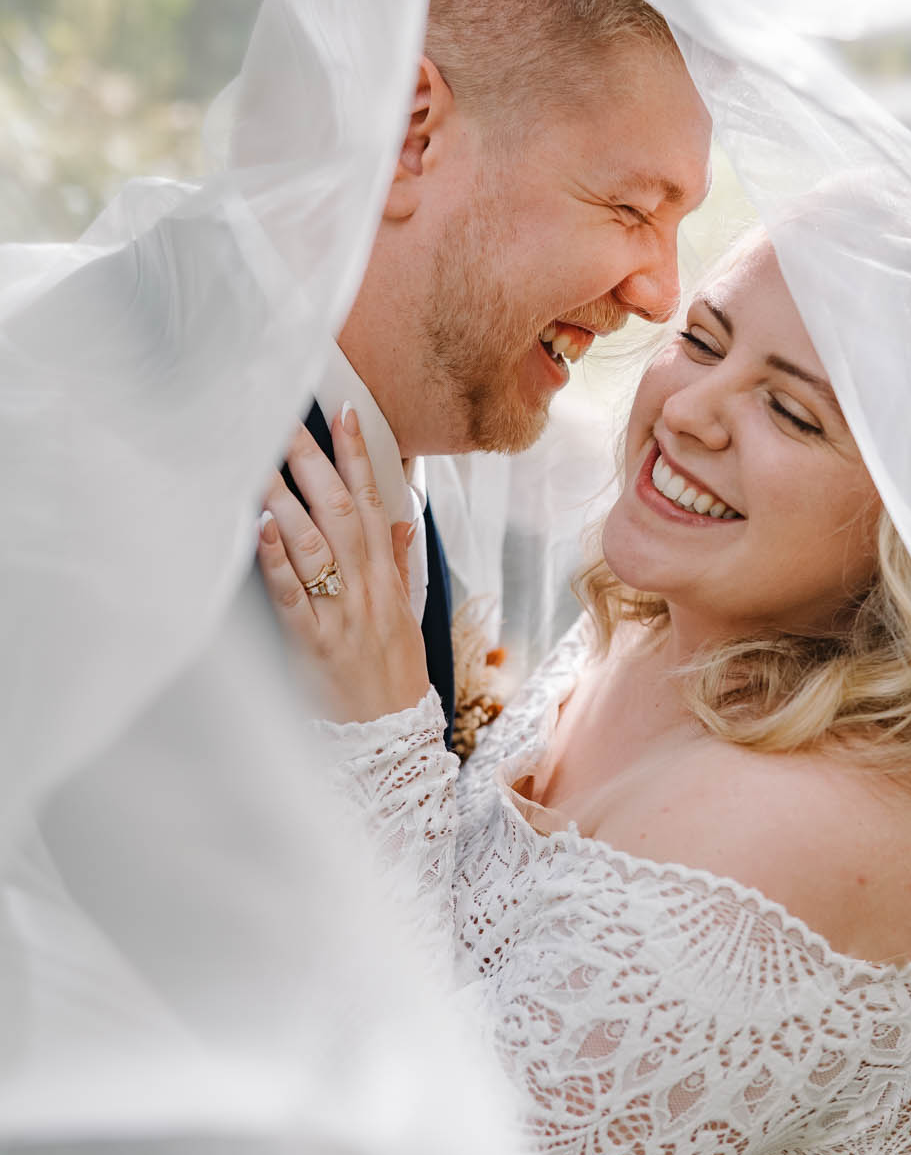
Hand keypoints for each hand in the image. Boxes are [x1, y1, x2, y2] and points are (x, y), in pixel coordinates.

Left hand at [257, 406, 429, 723]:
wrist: (390, 742)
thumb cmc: (394, 679)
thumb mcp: (407, 616)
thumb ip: (400, 564)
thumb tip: (401, 517)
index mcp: (387, 579)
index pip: (376, 502)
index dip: (361, 456)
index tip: (345, 412)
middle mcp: (367, 589)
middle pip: (343, 511)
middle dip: (316, 461)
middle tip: (286, 420)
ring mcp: (340, 615)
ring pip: (315, 544)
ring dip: (288, 499)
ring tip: (262, 461)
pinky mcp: (311, 645)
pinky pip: (293, 595)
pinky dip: (277, 559)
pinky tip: (261, 527)